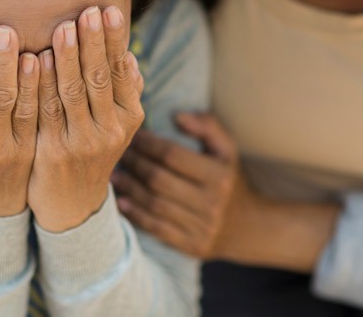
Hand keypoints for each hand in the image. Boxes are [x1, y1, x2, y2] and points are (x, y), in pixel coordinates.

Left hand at [29, 6, 144, 231]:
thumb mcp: (116, 124)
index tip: (107, 10)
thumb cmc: (91, 149)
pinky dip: (41, 84)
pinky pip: (46, 110)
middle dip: (93, 41)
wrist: (70, 201)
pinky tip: (34, 60)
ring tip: (63, 28)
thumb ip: (122, 92)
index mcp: (129, 115)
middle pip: (99, 77)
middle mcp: (110, 128)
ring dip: (68, 58)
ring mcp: (82, 142)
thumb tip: (130, 57)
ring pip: (74, 92)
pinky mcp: (53, 151)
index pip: (120, 69)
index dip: (114, 39)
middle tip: (87, 11)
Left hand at [113, 113, 254, 259]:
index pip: (173, 156)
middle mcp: (211, 202)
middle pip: (159, 180)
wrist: (248, 227)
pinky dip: (136, 215)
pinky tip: (122, 203)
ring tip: (113, 176)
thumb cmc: (230, 180)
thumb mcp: (227, 150)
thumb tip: (177, 116)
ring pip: (154, 204)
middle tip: (118, 154)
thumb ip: (208, 126)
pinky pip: (157, 229)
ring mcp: (202, 226)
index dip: (148, 144)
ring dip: (130, 189)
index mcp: (219, 175)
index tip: (134, 136)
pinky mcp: (193, 245)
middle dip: (134, 164)